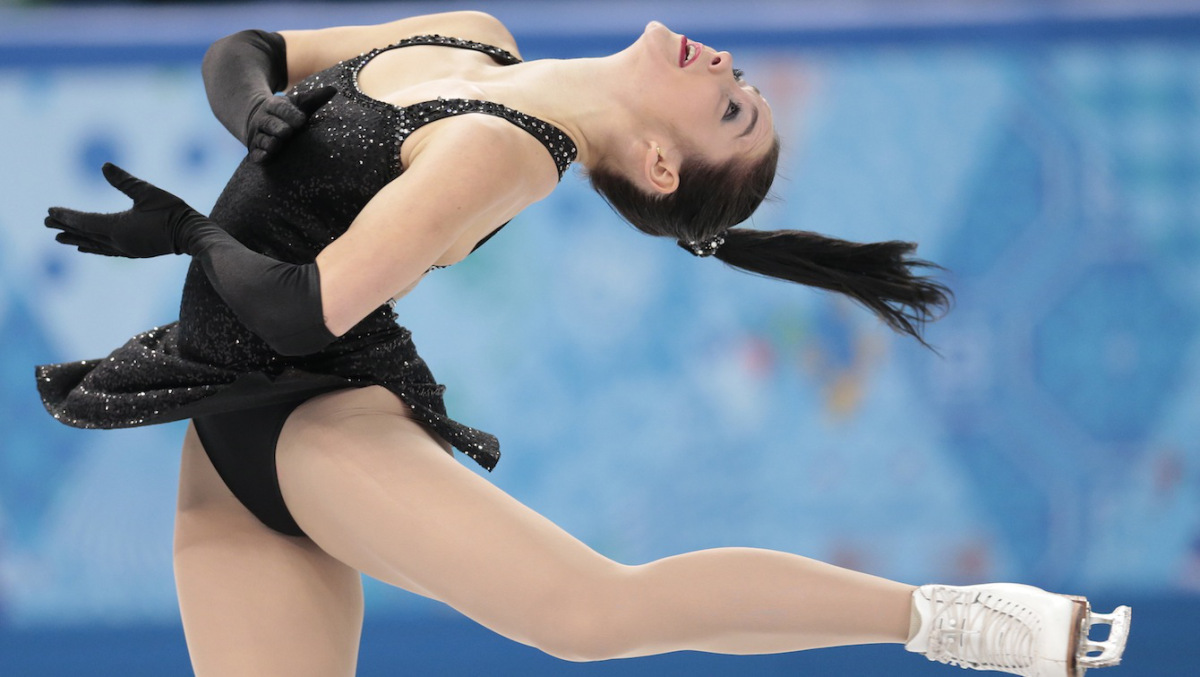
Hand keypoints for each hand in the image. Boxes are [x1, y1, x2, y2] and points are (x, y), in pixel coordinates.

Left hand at [45, 163, 207, 257]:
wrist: (192, 234)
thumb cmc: (172, 211)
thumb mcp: (147, 191)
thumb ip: (124, 180)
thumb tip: (104, 165)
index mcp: (117, 227)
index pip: (85, 221)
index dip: (67, 216)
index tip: (50, 211)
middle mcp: (117, 241)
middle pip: (85, 234)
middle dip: (66, 227)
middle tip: (46, 224)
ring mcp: (126, 248)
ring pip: (94, 244)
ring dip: (77, 239)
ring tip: (61, 239)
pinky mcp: (134, 252)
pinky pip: (107, 250)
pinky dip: (93, 248)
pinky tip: (87, 248)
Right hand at [245, 85, 336, 161]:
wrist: (261, 119)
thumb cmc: (288, 113)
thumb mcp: (299, 103)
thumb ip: (314, 97)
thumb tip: (334, 89)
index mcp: (274, 106)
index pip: (281, 108)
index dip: (290, 114)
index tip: (302, 120)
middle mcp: (264, 120)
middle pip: (270, 123)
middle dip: (278, 128)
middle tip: (288, 132)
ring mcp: (258, 134)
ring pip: (262, 138)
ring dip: (269, 142)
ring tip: (276, 144)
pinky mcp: (255, 149)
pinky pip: (255, 152)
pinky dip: (259, 155)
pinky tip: (265, 157)